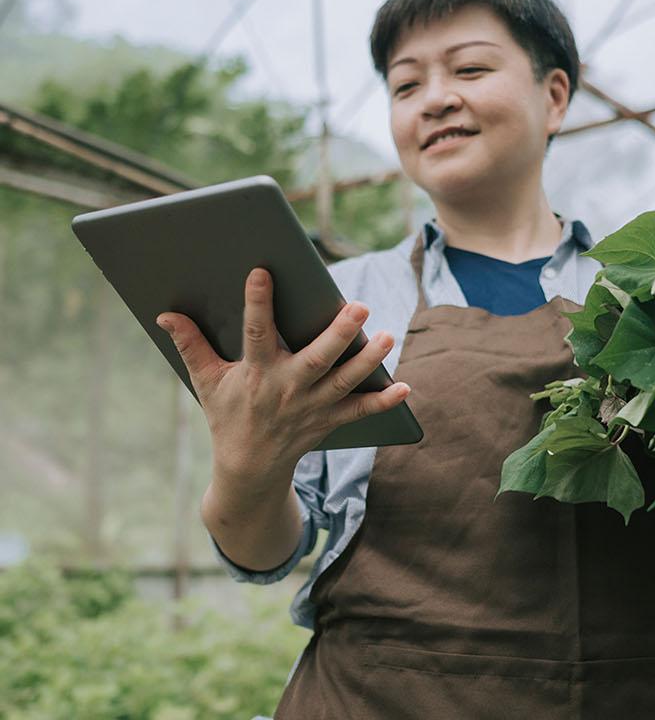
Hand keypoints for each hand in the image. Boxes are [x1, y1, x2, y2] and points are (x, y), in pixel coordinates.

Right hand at [156, 267, 411, 482]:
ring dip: (369, 360)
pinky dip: (384, 401)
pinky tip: (405, 387)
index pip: (256, 332)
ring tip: (388, 335)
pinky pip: (362, 411)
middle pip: (318, 358)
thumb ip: (190, 345)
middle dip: (339, 333)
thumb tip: (164, 313)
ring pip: (346, 381)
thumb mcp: (205, 381)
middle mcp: (288, 388)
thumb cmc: (228, 414)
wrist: (248, 467)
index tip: (262, 270)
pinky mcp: (331, 421)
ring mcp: (313, 406)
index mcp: (256, 373)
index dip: (257, 302)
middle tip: (359, 306)